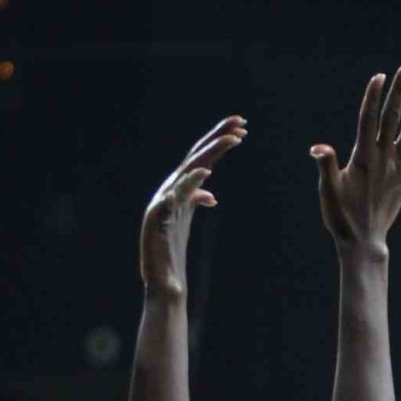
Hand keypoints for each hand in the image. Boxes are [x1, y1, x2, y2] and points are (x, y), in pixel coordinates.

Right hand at [139, 116, 245, 292]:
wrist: (163, 279)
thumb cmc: (173, 249)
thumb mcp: (187, 219)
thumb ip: (196, 202)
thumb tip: (211, 195)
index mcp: (179, 189)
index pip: (201, 158)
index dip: (219, 141)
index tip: (241, 127)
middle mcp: (170, 189)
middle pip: (196, 156)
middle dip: (217, 136)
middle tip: (241, 121)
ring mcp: (163, 202)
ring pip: (189, 170)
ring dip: (211, 152)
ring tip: (232, 140)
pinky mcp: (159, 218)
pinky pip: (176, 196)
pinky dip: (190, 183)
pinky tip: (205, 173)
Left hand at [312, 65, 400, 249]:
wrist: (359, 240)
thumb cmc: (341, 218)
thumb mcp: (331, 192)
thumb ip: (328, 168)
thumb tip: (318, 148)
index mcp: (361, 155)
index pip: (368, 120)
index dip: (373, 98)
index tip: (380, 76)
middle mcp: (378, 155)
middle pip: (391, 117)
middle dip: (400, 92)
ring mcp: (393, 165)